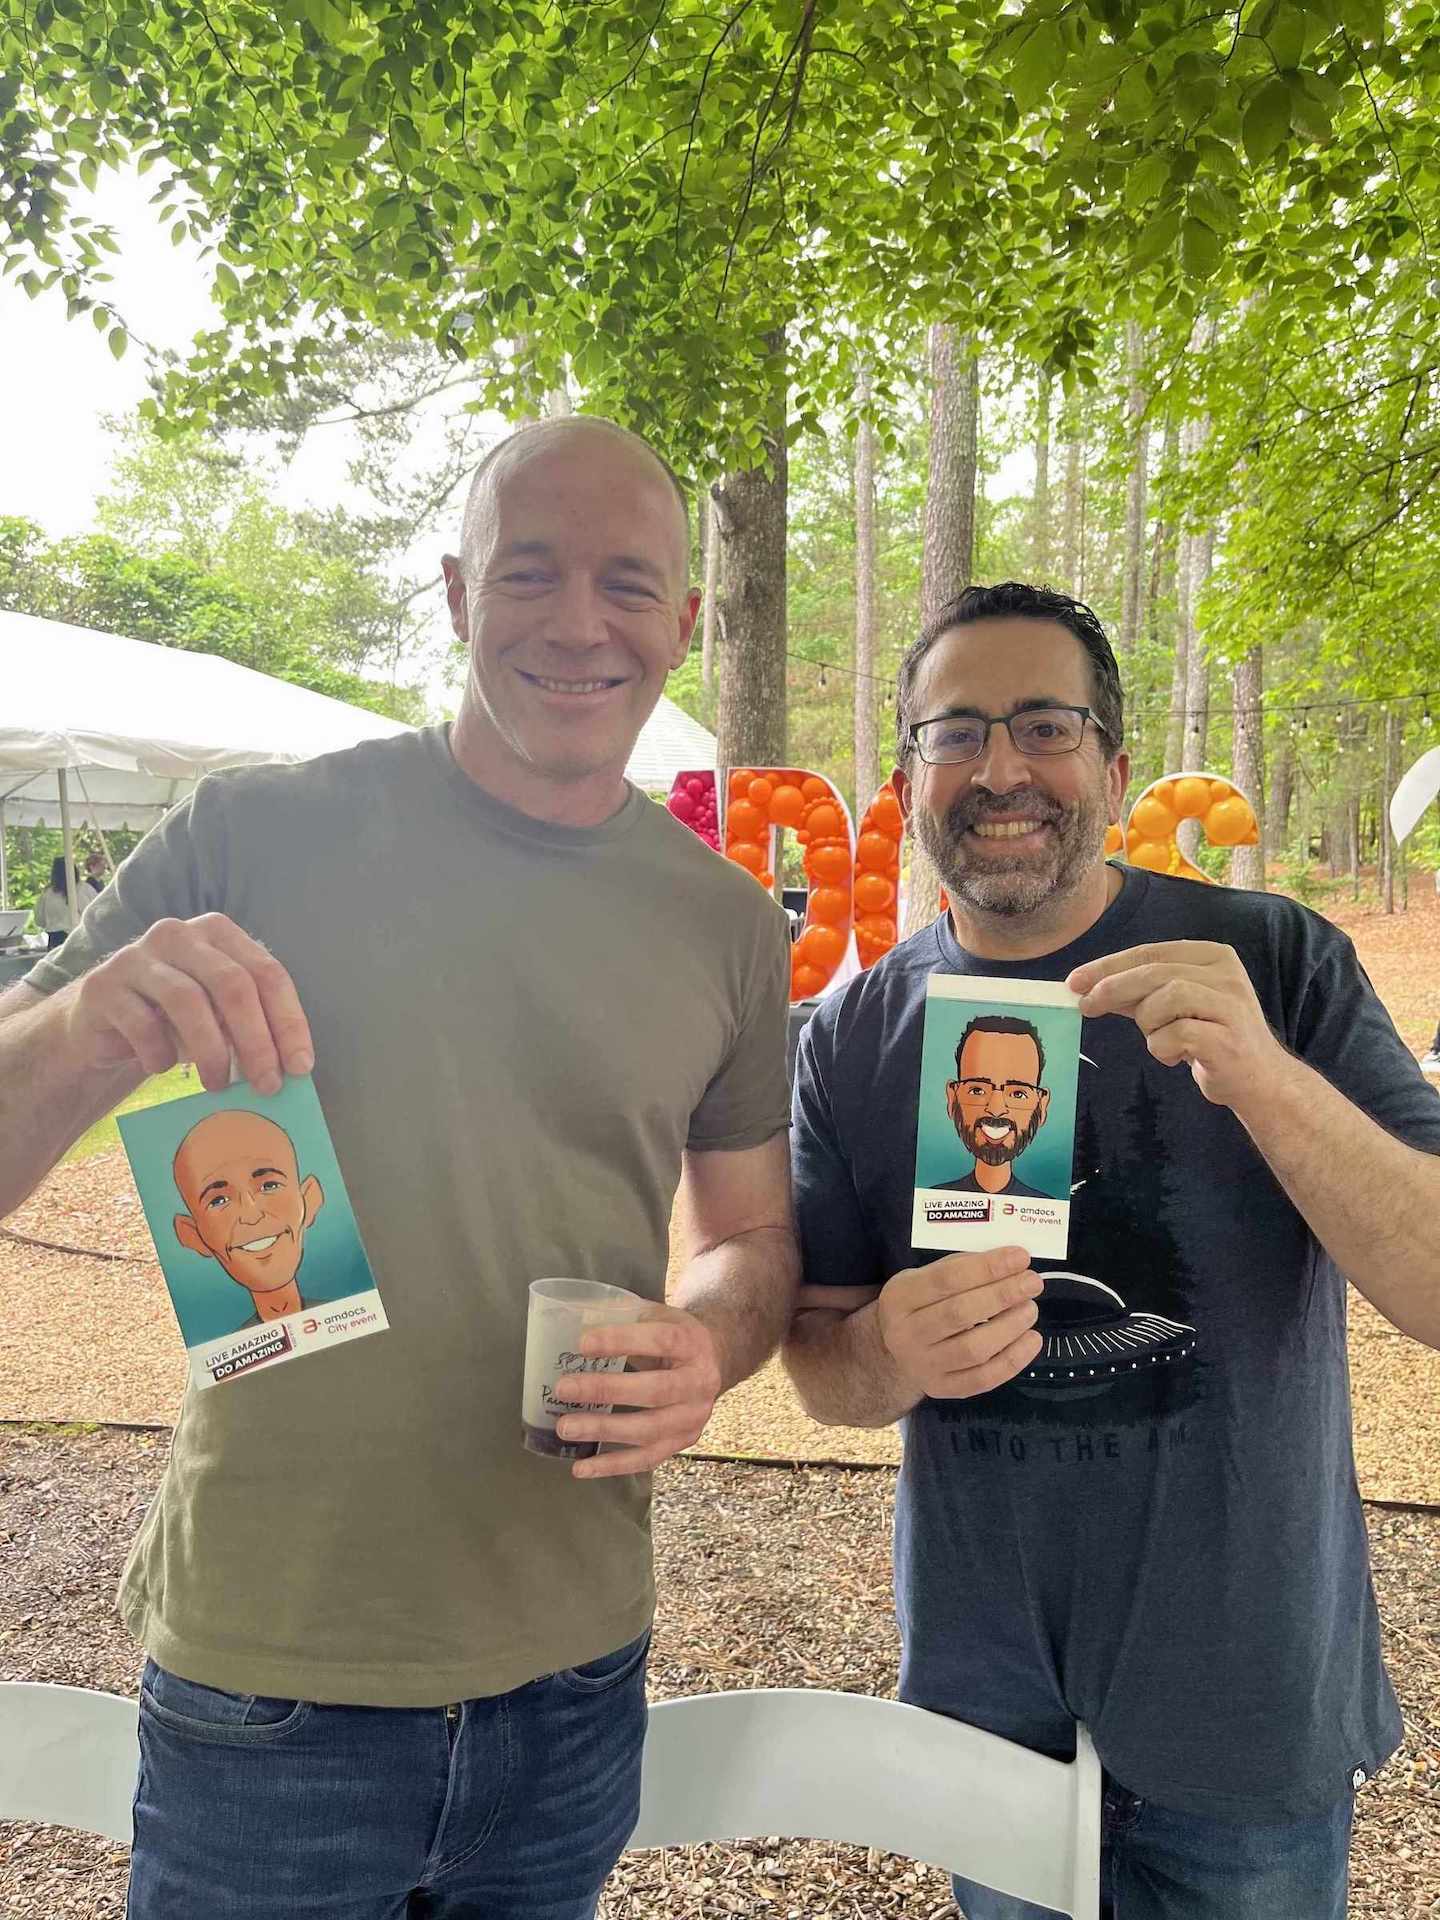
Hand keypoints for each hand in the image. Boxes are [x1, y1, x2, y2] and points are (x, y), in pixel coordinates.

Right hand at [64, 914, 313, 1094]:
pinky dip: (160, 1053)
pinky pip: (141, 1023)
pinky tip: (163, 1068)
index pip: (267, 973)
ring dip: (211, 1051)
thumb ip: (250, 1026)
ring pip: (188, 1000)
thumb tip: (291, 1066)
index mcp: (218, 933)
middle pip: (232, 984)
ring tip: (218, 1085)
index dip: (288, 1021)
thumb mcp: (218, 1016)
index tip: (301, 1066)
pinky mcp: (103, 985)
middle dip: (257, 1040)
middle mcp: (179, 934)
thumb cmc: (174, 1020)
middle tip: (267, 1084)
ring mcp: (136, 956)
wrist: (103, 1025)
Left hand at [552, 1304, 723, 1479]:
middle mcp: (700, 1383)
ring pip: (648, 1430)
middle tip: (564, 1388)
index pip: (660, 1341)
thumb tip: (573, 1322)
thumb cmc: (674, 1336)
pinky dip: (612, 1466)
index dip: (621, 1341)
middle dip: (605, 1390)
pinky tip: (581, 1468)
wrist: (714, 1361)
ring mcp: (693, 1417)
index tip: (582, 1344)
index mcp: (693, 1343)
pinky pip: (646, 1459)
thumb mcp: (658, 1316)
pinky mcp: (683, 1442)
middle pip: (654, 1391)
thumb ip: (624, 1318)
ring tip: (565, 1426)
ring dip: (603, 1430)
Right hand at [877, 1245, 1043, 1398]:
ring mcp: (923, 1365)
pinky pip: (983, 1379)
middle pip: (959, 1313)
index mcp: (899, 1297)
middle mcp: (905, 1334)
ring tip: (1030, 1309)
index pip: (946, 1278)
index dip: (987, 1267)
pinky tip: (1032, 1340)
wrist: (896, 1352)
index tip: (1020, 1257)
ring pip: (973, 1349)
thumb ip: (960, 1268)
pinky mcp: (942, 1389)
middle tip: (1033, 1282)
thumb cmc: (920, 1305)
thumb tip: (1009, 1264)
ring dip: (1010, 1326)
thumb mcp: (924, 1277)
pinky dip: (1013, 1360)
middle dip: (1002, 1295)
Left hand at [1067, 939, 1290, 1111]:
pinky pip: (1173, 1036)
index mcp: (1214, 956)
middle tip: (1085, 1005)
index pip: (1150, 952)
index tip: (1075, 981)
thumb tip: (1087, 986)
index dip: (1108, 966)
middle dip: (1113, 988)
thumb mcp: (1175, 1006)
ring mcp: (1230, 1006)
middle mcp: (1226, 974)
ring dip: (1149, 1024)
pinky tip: (1176, 1056)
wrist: (1259, 1080)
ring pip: (1164, 1000)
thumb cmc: (1211, 1038)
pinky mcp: (1227, 1040)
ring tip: (1161, 1039)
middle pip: (1154, 972)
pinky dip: (1162, 1049)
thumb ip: (1140, 992)